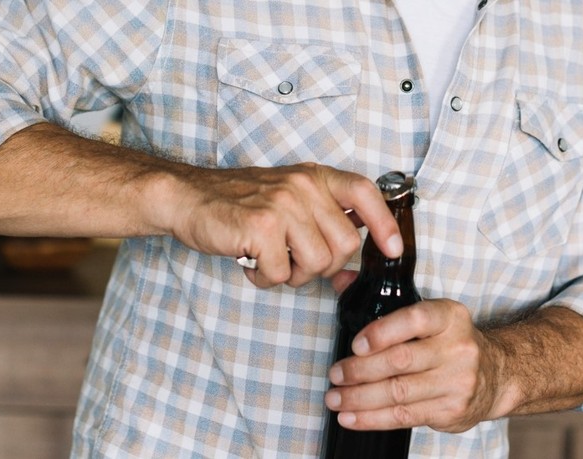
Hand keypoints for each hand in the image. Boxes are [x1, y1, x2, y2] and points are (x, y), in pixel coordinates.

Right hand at [164, 163, 403, 287]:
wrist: (188, 198)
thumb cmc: (238, 204)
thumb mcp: (288, 198)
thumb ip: (321, 220)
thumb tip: (352, 265)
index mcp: (314, 177)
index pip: (364, 193)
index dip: (384, 224)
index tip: (394, 250)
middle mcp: (302, 186)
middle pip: (344, 246)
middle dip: (323, 267)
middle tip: (294, 261)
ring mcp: (283, 205)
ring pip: (317, 264)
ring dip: (293, 275)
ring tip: (269, 260)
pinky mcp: (261, 227)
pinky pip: (281, 274)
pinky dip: (265, 278)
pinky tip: (250, 262)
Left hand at [324, 299, 510, 432]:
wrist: (496, 375)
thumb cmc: (448, 341)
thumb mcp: (427, 313)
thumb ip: (381, 296)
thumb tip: (341, 279)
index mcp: (449, 316)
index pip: (414, 320)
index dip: (381, 333)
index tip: (355, 344)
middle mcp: (458, 348)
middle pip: (400, 361)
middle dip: (360, 370)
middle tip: (335, 374)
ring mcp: (457, 382)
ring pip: (399, 392)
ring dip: (359, 398)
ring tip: (334, 398)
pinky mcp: (452, 410)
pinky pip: (404, 417)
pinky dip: (372, 419)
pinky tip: (350, 417)